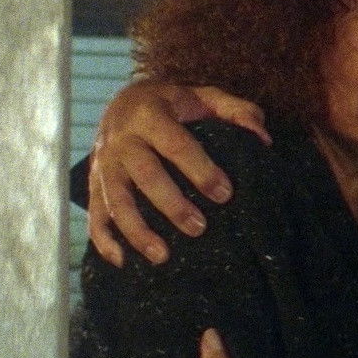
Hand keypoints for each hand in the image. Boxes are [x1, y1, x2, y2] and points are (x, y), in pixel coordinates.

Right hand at [88, 81, 269, 265]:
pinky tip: (122, 260)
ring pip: (116, 201)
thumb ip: (236, 111)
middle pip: (145, 176)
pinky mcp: (94, 183)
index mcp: (151, 114)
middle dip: (172, 205)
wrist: (122, 101)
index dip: (200, 170)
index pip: (176, 145)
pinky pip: (94, 213)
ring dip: (137, 231)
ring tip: (163, 256)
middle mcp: (122, 140)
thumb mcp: (204, 96)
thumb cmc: (172, 103)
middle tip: (199, 228)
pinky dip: (103, 239)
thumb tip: (263, 138)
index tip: (224, 193)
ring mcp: (104, 164)